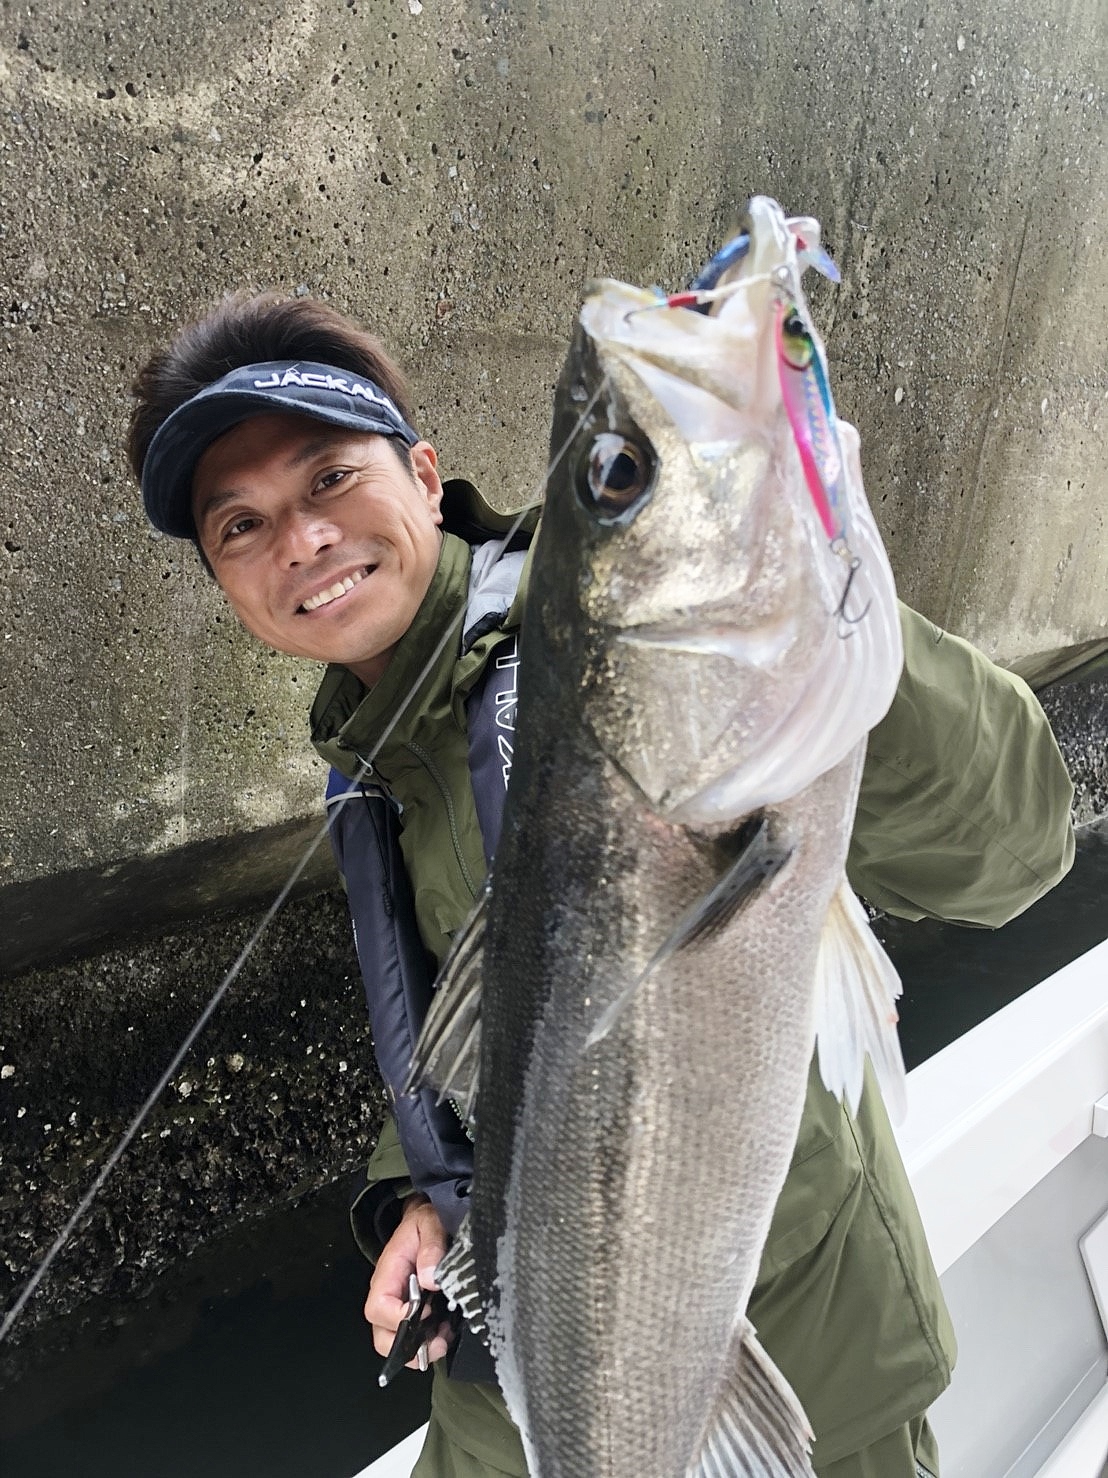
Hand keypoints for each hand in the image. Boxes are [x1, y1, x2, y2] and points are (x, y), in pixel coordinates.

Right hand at [365, 1194, 452, 1367]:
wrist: (427, 1218)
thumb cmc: (425, 1220)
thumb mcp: (429, 1223)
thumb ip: (431, 1246)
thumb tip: (430, 1279)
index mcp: (388, 1273)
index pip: (378, 1307)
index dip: (399, 1318)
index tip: (427, 1314)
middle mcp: (389, 1293)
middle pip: (381, 1334)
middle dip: (405, 1348)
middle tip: (436, 1345)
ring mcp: (399, 1304)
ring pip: (395, 1340)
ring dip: (418, 1349)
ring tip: (444, 1341)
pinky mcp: (414, 1309)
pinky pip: (412, 1336)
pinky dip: (428, 1342)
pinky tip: (446, 1333)